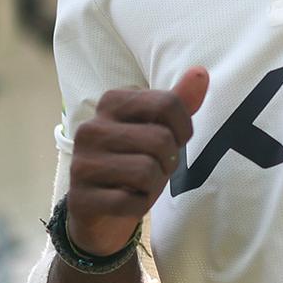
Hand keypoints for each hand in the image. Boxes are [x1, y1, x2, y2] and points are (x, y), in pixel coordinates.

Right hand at [67, 68, 209, 255]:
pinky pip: (131, 202)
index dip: (182, 128)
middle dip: (168, 160)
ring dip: (154, 185)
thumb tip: (200, 72)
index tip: (173, 141)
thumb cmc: (136, 160)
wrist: (102, 210)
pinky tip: (126, 202)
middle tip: (155, 167)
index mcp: (111, 102)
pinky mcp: (81, 198)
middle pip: (161, 139)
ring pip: (146, 171)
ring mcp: (82, 163)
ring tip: (139, 184)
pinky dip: (138, 206)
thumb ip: (178, 102)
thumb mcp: (159, 129)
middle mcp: (91, 128)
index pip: (168, 103)